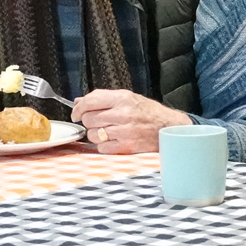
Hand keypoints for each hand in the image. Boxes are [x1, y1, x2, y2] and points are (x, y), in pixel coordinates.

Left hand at [71, 89, 192, 153]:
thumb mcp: (128, 98)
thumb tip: (78, 101)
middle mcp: (123, 113)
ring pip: (93, 134)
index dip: (79, 108)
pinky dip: (104, 145)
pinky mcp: (126, 146)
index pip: (90, 100)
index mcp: (122, 98)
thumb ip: (103, 98)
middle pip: (89, 119)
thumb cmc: (149, 112)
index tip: (76, 113)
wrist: (169, 128)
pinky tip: (113, 140)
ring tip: (107, 132)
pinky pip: (102, 147)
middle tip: (97, 123)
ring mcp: (124, 131)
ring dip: (96, 134)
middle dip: (89, 122)